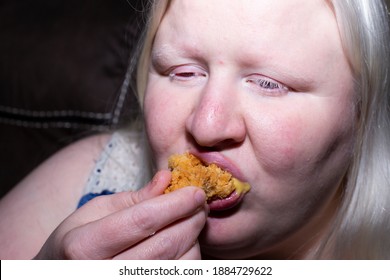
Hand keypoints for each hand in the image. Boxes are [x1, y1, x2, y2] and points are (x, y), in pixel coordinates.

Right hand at [34, 170, 207, 258]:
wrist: (64, 273)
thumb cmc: (77, 242)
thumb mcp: (94, 212)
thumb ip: (133, 198)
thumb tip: (166, 179)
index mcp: (83, 247)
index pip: (142, 221)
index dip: (175, 204)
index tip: (194, 191)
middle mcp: (102, 275)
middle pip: (164, 244)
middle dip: (191, 218)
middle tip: (200, 202)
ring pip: (177, 263)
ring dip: (193, 237)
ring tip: (191, 219)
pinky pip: (178, 274)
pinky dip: (189, 256)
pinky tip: (183, 241)